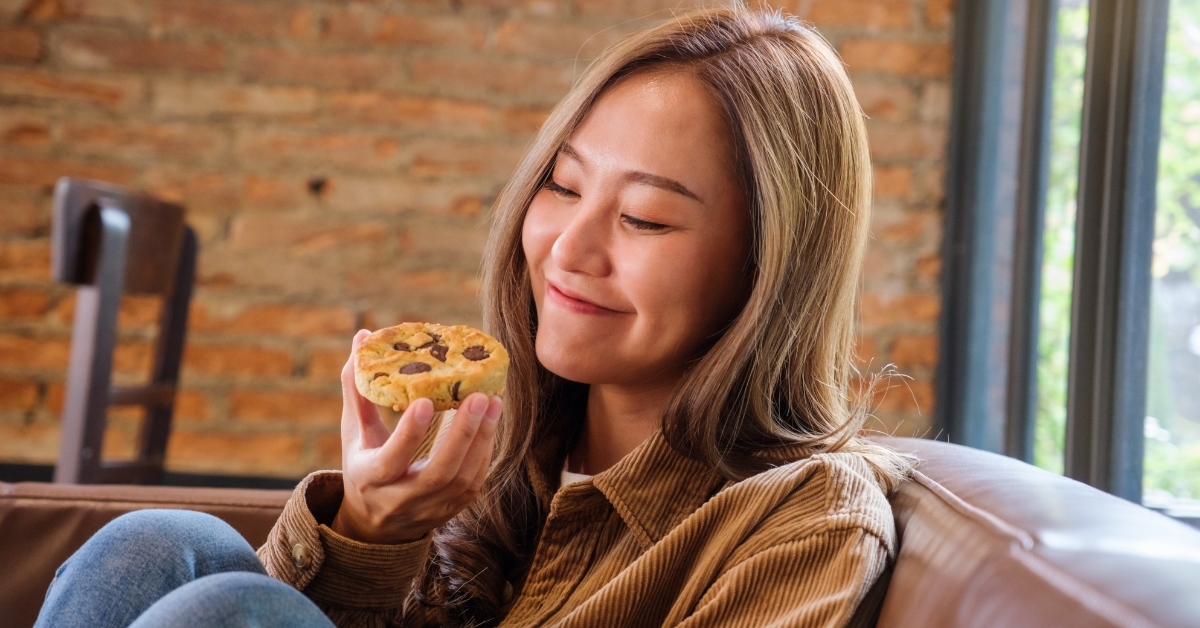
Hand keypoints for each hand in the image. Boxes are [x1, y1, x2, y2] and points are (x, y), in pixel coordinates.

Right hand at [331, 329, 502, 544]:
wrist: (376, 524)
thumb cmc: (364, 463)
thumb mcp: (354, 432)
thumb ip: (358, 387)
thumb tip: (363, 336)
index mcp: (370, 479)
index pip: (391, 461)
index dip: (409, 434)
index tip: (426, 401)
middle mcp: (400, 500)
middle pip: (438, 474)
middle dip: (461, 435)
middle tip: (479, 396)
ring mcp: (429, 509)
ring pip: (462, 480)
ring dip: (481, 440)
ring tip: (492, 402)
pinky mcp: (452, 510)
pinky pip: (474, 482)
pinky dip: (485, 451)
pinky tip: (491, 421)